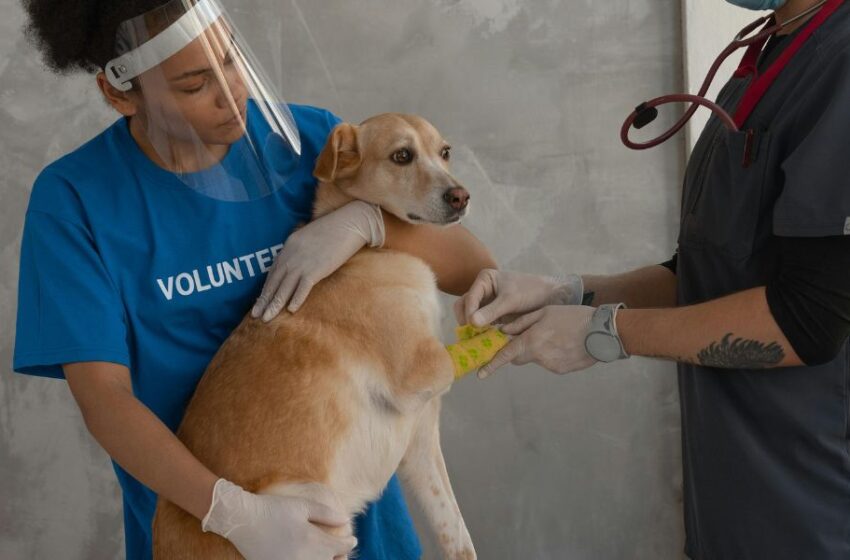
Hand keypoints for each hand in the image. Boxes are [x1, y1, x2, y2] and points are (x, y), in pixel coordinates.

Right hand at [202, 479, 356, 559]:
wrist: (243, 519)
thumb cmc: (273, 508)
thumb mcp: (302, 506)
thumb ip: (326, 514)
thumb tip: (345, 521)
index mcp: (312, 540)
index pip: (339, 548)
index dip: (349, 543)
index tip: (353, 539)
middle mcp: (304, 558)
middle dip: (340, 557)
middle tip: (342, 552)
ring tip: (328, 557)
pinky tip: (309, 558)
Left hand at [252, 201, 384, 320]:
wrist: (348, 223)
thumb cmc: (333, 229)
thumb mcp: (309, 237)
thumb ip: (299, 250)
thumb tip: (296, 264)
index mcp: (288, 247)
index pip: (273, 272)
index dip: (266, 289)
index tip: (260, 302)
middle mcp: (291, 256)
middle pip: (274, 282)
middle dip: (264, 300)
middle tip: (255, 315)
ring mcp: (303, 262)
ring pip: (285, 287)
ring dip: (275, 304)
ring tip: (267, 318)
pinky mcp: (316, 268)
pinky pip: (303, 287)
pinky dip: (296, 299)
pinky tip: (291, 310)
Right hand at [454, 269, 583, 326]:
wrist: (550, 297)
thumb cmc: (531, 291)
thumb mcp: (510, 300)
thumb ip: (491, 311)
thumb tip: (472, 323)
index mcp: (485, 280)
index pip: (470, 297)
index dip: (469, 312)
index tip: (473, 325)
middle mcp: (482, 290)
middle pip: (464, 306)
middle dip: (466, 319)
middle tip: (469, 334)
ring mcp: (487, 303)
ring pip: (471, 316)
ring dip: (471, 327)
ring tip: (474, 339)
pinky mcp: (493, 315)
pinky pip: (482, 324)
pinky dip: (480, 332)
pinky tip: (483, 341)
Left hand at [478, 305, 596, 377]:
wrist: (602, 332)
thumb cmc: (573, 317)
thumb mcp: (545, 312)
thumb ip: (521, 323)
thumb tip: (503, 331)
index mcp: (531, 340)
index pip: (506, 355)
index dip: (492, 365)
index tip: (480, 374)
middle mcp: (538, 356)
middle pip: (519, 357)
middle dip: (520, 349)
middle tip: (531, 336)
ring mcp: (550, 365)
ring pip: (536, 359)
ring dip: (539, 350)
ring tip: (557, 335)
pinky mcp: (561, 370)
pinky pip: (550, 363)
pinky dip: (553, 355)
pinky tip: (566, 344)